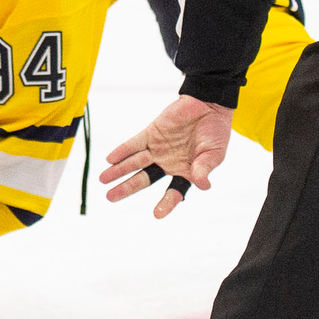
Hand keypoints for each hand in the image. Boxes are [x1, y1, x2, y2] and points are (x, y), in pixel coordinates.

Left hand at [100, 96, 233, 217]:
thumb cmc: (215, 131)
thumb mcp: (214, 153)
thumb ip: (204, 168)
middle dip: (127, 188)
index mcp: (185, 172)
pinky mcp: (152, 133)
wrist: (208, 105)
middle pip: (144, 179)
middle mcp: (168, 163)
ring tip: (103, 180)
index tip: (157, 214)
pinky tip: (110, 159)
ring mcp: (158, 148)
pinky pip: (134, 143)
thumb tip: (203, 185)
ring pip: (134, 162)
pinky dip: (122, 150)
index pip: (173, 191)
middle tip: (110, 197)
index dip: (166, 203)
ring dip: (118, 170)